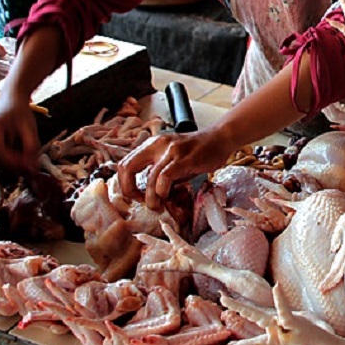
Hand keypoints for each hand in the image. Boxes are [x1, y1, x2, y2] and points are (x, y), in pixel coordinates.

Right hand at [0, 90, 39, 174]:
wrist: (12, 97)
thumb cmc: (20, 110)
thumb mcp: (30, 128)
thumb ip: (32, 148)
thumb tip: (32, 168)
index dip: (12, 162)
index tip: (27, 164)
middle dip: (13, 165)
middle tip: (29, 166)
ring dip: (11, 163)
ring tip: (26, 158)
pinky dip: (8, 158)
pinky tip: (19, 154)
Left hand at [117, 127, 234, 209]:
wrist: (220, 138)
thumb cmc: (197, 152)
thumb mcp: (173, 160)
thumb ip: (159, 174)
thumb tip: (150, 196)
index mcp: (151, 145)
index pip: (124, 164)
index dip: (124, 184)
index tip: (136, 196)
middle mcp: (157, 144)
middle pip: (127, 168)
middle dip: (128, 190)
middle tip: (139, 201)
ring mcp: (171, 150)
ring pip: (149, 178)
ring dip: (150, 198)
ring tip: (157, 206)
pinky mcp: (185, 158)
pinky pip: (165, 177)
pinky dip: (162, 191)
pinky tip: (168, 196)